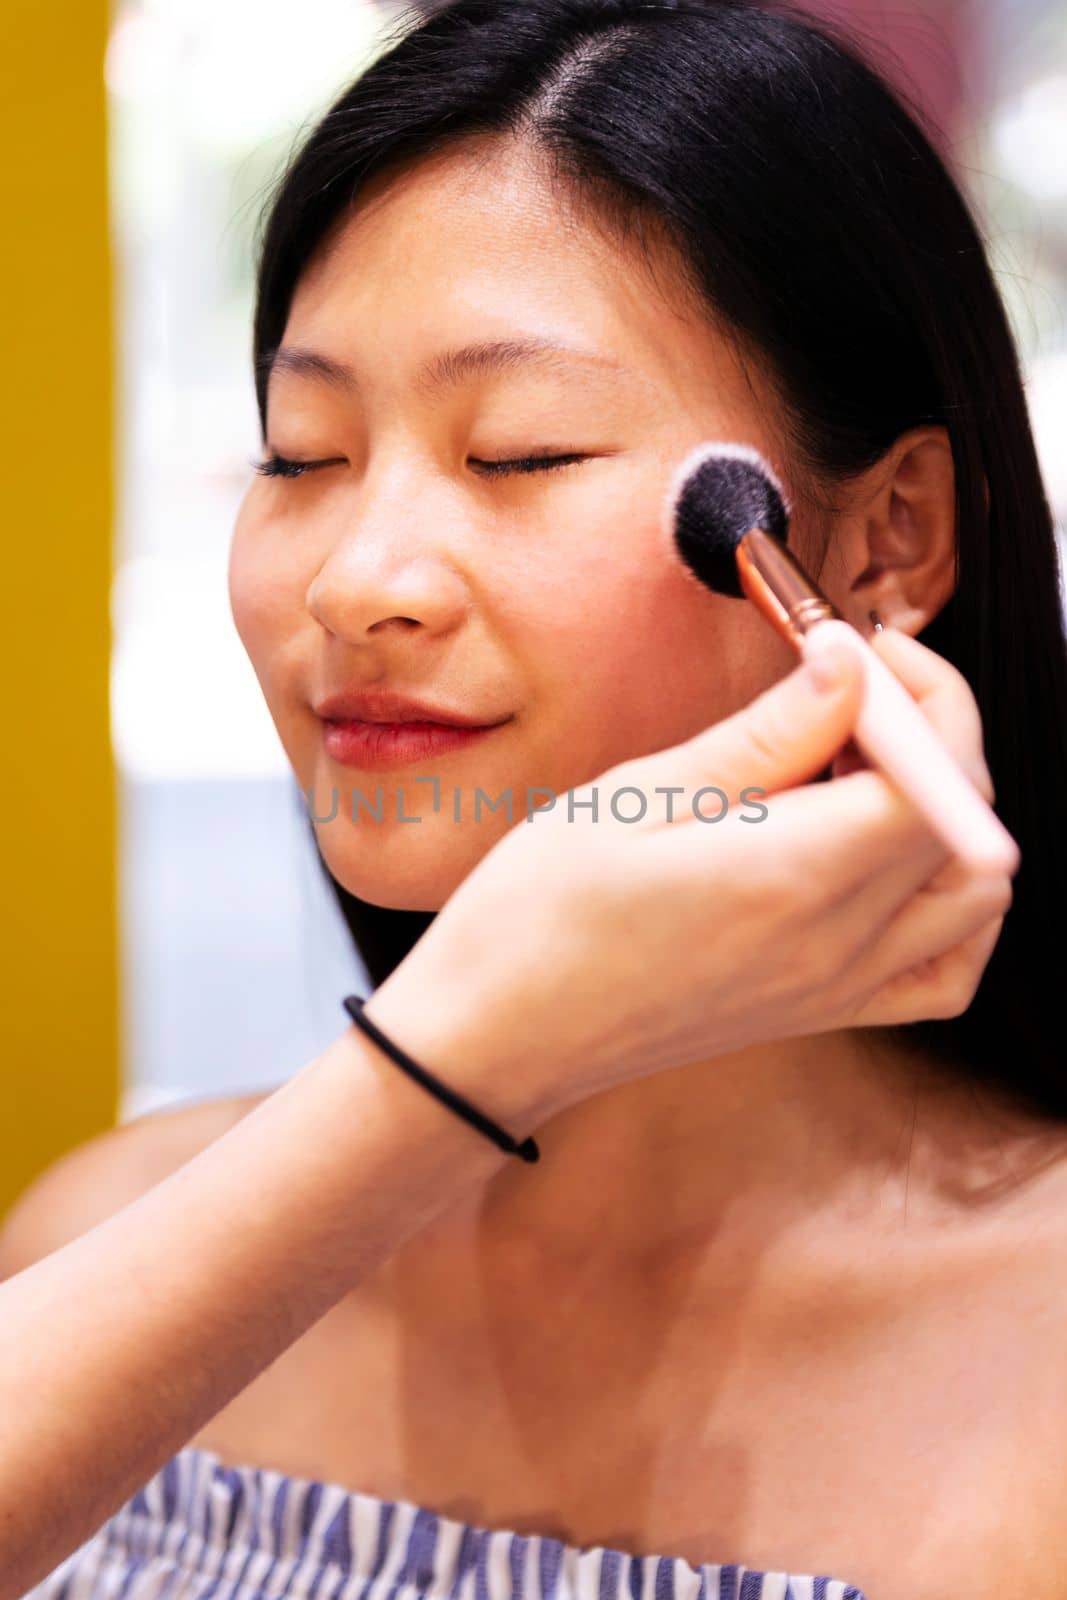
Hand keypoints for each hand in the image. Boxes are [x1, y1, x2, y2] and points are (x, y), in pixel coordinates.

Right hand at [368, 626, 1015, 1122]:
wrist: (496, 1035)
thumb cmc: (539, 915)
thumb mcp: (638, 797)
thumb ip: (765, 736)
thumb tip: (849, 667)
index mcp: (791, 879)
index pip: (937, 778)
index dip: (923, 698)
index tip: (861, 649)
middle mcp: (836, 943)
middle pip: (968, 827)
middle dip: (937, 734)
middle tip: (855, 687)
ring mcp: (837, 988)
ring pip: (972, 894)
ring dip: (950, 812)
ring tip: (861, 768)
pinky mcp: (822, 1012)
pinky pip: (944, 969)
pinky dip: (951, 906)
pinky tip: (888, 858)